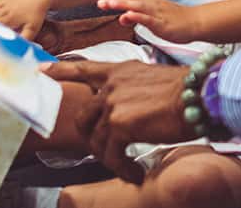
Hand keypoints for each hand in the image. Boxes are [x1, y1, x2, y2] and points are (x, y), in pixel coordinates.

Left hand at [43, 60, 194, 182]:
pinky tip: (135, 173)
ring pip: (97, 140)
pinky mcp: (120, 124)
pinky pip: (112, 155)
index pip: (83, 68)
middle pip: (85, 116)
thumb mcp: (152, 79)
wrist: (200, 95)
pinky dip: (122, 168)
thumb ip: (132, 89)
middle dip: (91, 138)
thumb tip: (127, 110)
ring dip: (111, 158)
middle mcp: (112, 84)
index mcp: (120, 70)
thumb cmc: (187, 90)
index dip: (59, 69)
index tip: (40, 69)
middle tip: (104, 151)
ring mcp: (113, 103)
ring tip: (127, 166)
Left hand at [97, 0, 199, 42]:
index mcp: (150, 3)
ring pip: (137, 6)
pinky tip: (127, 16)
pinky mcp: (163, 23)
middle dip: (114, 0)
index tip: (101, 1)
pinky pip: (148, 18)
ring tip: (109, 4)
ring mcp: (157, 13)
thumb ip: (137, 17)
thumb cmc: (176, 21)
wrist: (197, 22)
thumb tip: (122, 17)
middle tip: (99, 3)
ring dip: (122, 4)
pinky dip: (137, 16)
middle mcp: (152, 5)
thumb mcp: (153, 19)